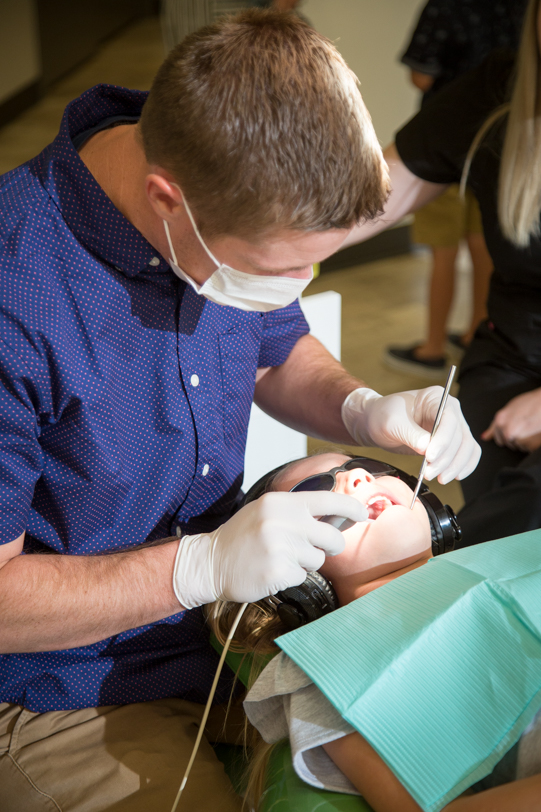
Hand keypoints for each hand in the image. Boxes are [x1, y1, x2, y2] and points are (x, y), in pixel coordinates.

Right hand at [172, 491, 366, 607]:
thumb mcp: (268, 512)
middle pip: (332, 537)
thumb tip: (339, 517)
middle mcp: (283, 521)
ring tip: (280, 558)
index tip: (364, 513)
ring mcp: (281, 547)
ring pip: (318, 560)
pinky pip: (302, 577)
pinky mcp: (278, 572)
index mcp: (282, 503)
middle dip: (330, 546)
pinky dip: (291, 577)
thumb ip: (299, 512)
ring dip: (305, 563)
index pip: (329, 500)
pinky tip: (272, 570)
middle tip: (314, 548)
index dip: (352, 506)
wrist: (210, 562)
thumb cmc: (242, 537)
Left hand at [342, 387, 480, 483]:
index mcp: (435, 397)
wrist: (377, 423)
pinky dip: (464, 466)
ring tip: (438, 478)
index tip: (430, 457)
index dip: (442, 440)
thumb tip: (427, 448)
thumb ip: (410, 434)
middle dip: (446, 458)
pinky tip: (454, 476)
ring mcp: (452, 427)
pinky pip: (467, 454)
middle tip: (429, 473)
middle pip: (460, 436)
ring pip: (467, 447)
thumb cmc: (383, 415)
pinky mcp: (450, 442)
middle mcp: (449, 410)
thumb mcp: (392, 422)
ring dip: (455, 466)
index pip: (449, 419)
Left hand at [481, 388, 540, 451]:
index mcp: (500, 420)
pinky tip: (535, 433)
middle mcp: (506, 430)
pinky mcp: (528, 443)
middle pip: (507, 443)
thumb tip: (484, 437)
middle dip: (515, 439)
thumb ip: (497, 423)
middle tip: (525, 427)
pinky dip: (532, 444)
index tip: (512, 433)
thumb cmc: (532, 402)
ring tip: (531, 428)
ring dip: (524, 441)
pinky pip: (527, 448)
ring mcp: (517, 438)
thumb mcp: (511, 408)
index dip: (505, 435)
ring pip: (518, 446)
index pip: (497, 437)